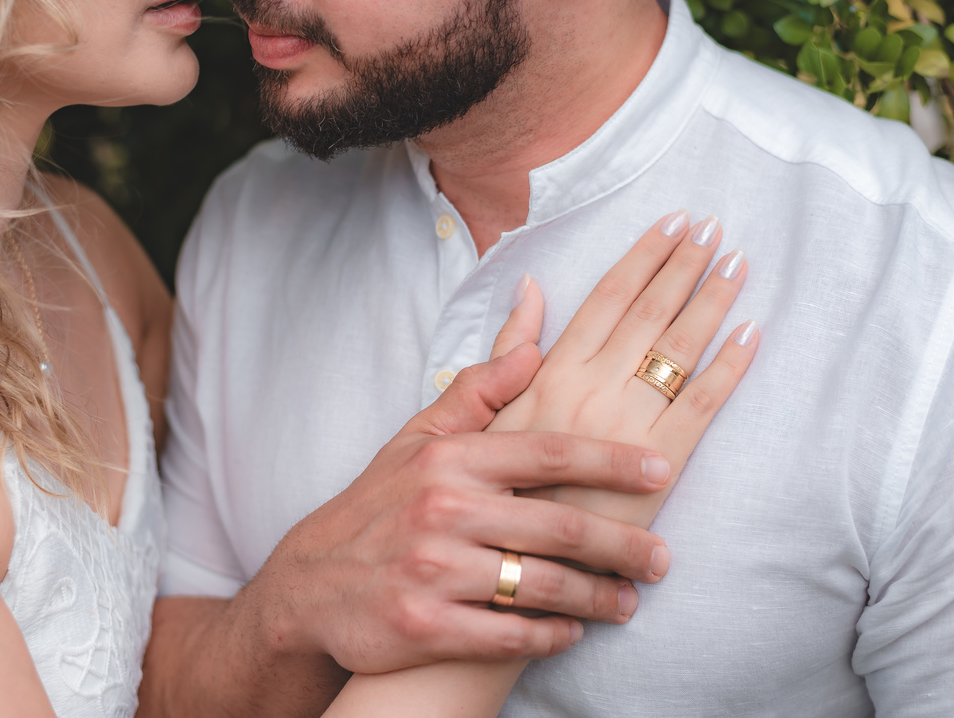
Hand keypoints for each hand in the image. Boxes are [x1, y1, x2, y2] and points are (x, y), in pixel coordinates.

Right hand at [243, 343, 674, 674]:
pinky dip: (549, 636)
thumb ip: (480, 391)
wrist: (309, 584)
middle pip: (556, 526)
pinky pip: (508, 635)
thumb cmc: (377, 506)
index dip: (610, 461)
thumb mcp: (417, 440)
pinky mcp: (425, 628)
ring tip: (629, 601)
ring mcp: (431, 573)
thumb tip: (533, 334)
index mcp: (448, 460)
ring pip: (539, 587)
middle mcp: (440, 512)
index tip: (661, 469)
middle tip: (661, 558)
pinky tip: (573, 631)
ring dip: (596, 597)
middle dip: (621, 545)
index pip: (545, 453)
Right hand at [491, 210, 757, 531]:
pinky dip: (729, 368)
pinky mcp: (656, 469)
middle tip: (715, 226)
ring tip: (738, 263)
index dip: (643, 257)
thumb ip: (503, 355)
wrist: (501, 567)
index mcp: (548, 376)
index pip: (606, 299)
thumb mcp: (477, 418)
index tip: (672, 224)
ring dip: (713, 301)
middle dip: (685, 265)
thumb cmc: (486, 495)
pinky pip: (702, 408)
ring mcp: (625, 427)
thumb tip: (529, 290)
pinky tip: (752, 336)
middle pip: (648, 313)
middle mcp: (589, 390)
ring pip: (678, 349)